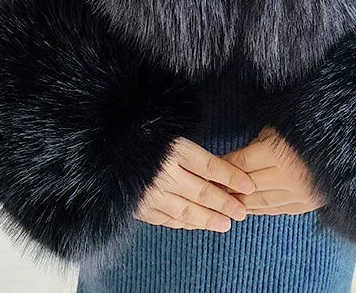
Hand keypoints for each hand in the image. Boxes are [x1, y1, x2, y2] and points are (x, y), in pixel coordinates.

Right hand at [133, 136, 255, 230]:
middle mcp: (164, 172)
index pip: (211, 167)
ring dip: (208, 219)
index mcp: (174, 149)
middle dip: (225, 203)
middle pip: (202, 192)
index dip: (232, 178)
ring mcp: (151, 192)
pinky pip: (167, 219)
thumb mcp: (169, 129)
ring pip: (186, 211)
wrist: (106, 144)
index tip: (248, 185)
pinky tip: (195, 225)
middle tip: (241, 212)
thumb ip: (189, 149)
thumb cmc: (141, 133)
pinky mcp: (139, 206)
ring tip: (225, 224)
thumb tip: (216, 168)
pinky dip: (183, 224)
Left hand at [219, 125, 326, 215]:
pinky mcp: (306, 204)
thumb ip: (257, 144)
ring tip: (224, 201)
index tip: (210, 168)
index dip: (223, 167)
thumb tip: (237, 159)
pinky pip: (276, 209)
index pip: (240, 164)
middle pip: (247, 186)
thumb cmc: (308, 127)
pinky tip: (247, 208)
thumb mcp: (278, 126)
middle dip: (227, 187)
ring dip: (240, 202)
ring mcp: (298, 193)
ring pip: (260, 202)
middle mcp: (287, 177)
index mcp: (277, 153)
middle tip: (210, 188)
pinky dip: (259, 209)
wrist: (346, 143)